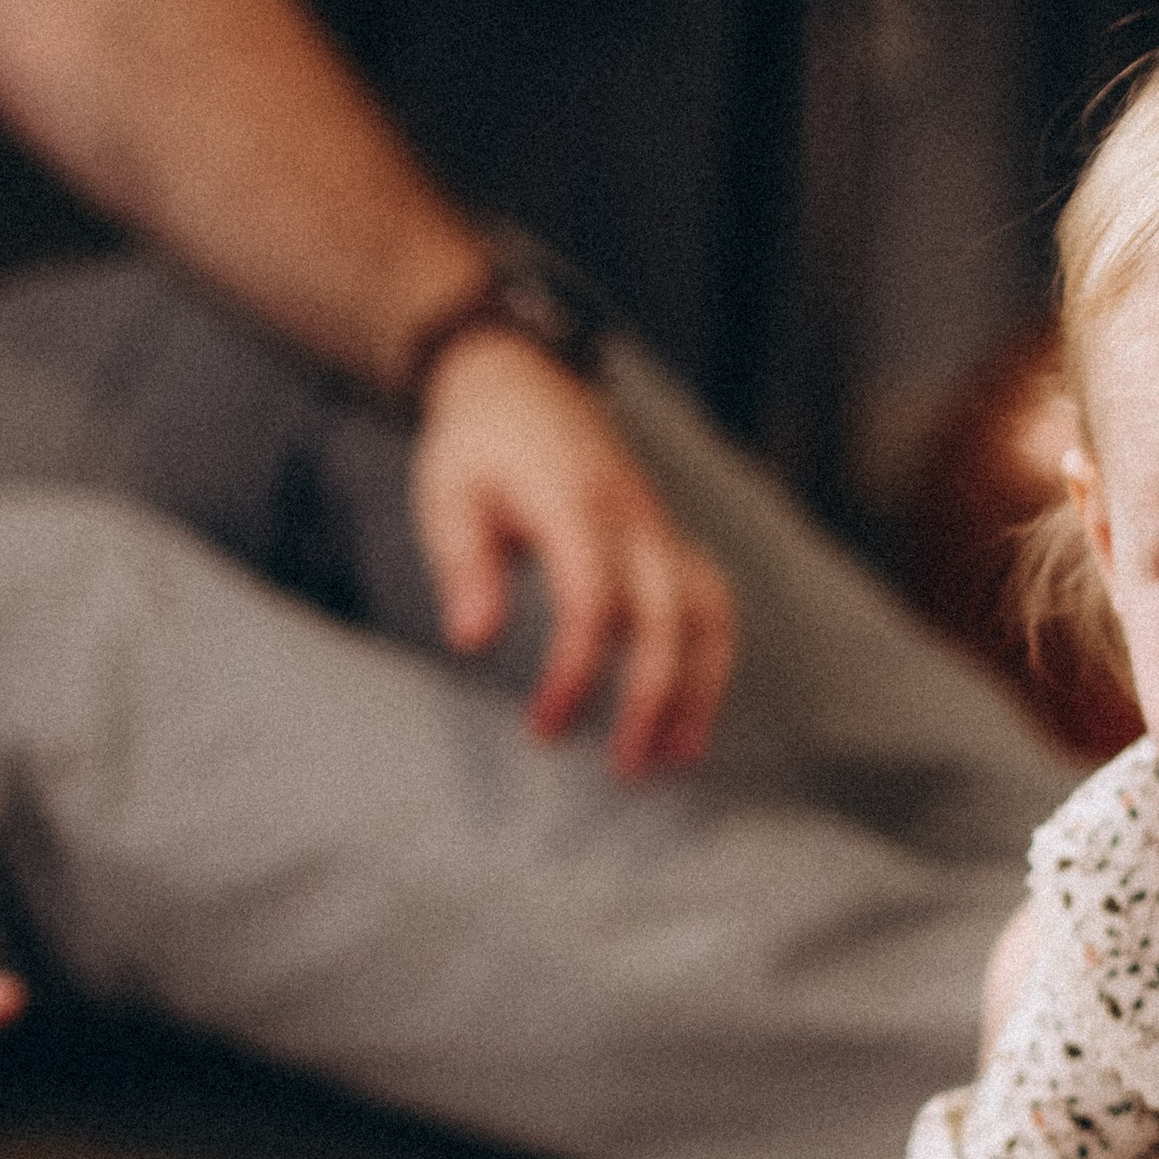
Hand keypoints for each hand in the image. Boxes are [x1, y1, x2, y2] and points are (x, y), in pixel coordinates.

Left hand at [407, 334, 735, 776]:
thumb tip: (472, 641)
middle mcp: (631, 518)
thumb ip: (464, 565)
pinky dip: (711, 660)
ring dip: (702, 687)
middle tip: (625, 770)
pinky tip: (689, 717)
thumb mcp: (447, 495)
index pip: (592, 600)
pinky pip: (711, 603)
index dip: (576, 671)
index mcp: (573, 504)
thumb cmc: (477, 450)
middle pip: (667, 616)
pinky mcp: (667, 542)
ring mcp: (658, 529)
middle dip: (653, 697)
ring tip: (678, 757)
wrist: (520, 388)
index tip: (546, 728)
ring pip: (708, 611)